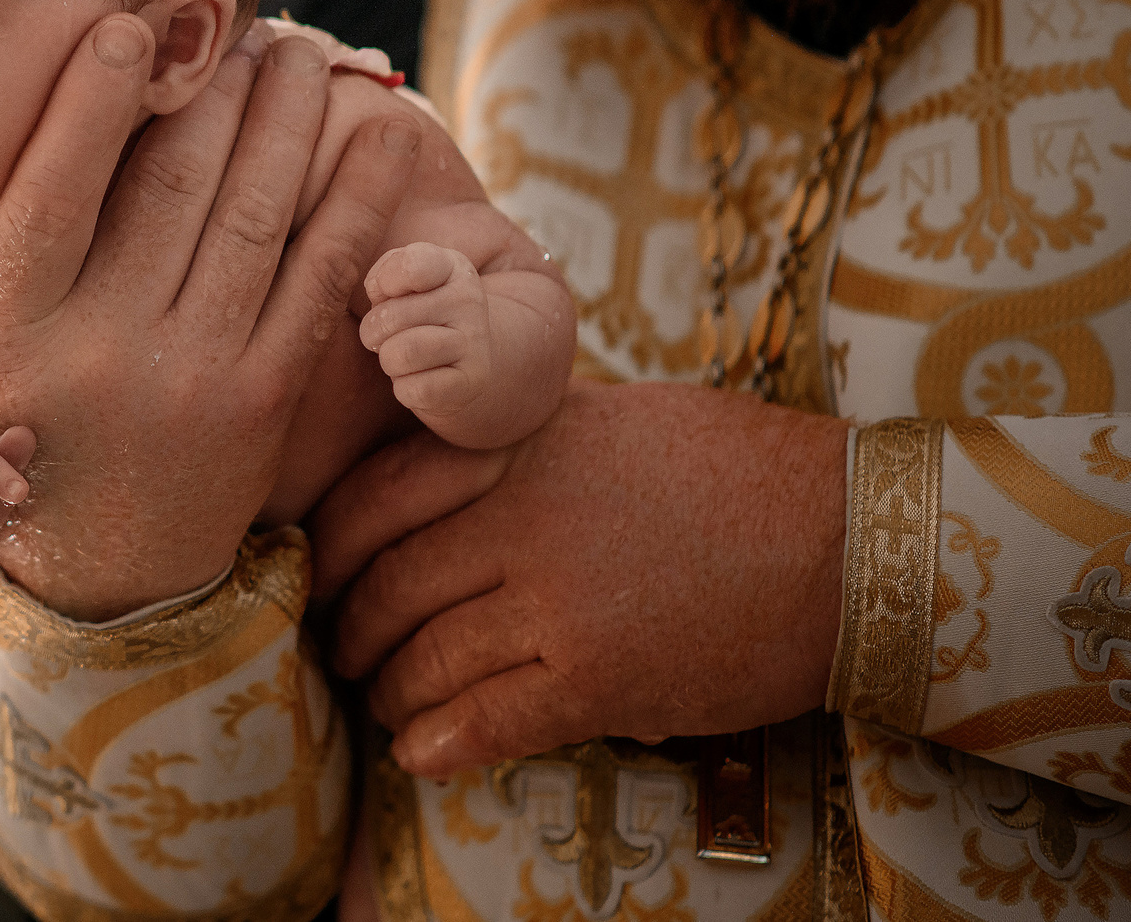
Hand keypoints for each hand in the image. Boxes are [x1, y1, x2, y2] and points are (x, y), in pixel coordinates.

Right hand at [0, 16, 420, 619]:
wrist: (100, 588)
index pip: (53, 191)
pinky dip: (357, 200)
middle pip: (170, 185)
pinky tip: (384, 135)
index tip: (125, 25)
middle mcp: (99, 352)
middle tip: (228, 15)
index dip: (92, 102)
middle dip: (209, 84)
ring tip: (298, 54)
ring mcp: (190, 376)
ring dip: (286, 119)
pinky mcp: (263, 400)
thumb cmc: (4, 439)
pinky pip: (319, 278)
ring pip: (253, 215)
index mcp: (8, 328)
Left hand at [311, 382, 848, 775]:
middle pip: (390, 586)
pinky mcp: (599, 678)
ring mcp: (556, 602)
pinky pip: (488, 719)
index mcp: (513, 448)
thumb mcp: (604, 415)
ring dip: (393, 692)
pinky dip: (441, 741)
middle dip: (352, 629)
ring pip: (428, 658)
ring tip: (385, 703)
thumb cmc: (732, 466)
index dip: (335, 548)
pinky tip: (420, 752)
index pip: (376, 497)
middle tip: (343, 651)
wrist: (845, 537)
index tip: (323, 571)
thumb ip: (517, 442)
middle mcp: (519, 519)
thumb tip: (447, 458)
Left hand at [360, 243, 491, 429]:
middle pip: (390, 317)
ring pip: (400, 354)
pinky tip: (419, 379)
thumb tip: (381, 292)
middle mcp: (469, 299)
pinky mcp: (473, 381)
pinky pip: (414, 390)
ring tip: (403, 356)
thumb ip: (384, 276)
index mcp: (451, 267)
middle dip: (374, 332)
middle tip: (389, 335)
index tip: (389, 293)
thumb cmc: (415, 314)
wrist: (461, 361)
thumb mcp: (400, 283)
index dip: (384, 283)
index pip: (411, 266)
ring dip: (389, 361)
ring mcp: (475, 341)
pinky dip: (405, 389)